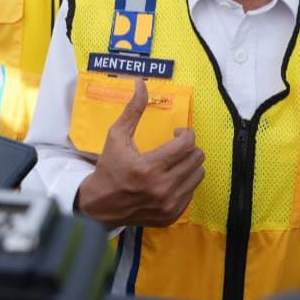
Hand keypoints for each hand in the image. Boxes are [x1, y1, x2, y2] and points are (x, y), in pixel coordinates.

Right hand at [76, 77, 204, 227]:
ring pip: (198, 175)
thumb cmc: (109, 168)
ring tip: (175, 162)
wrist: (100, 206)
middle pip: (196, 158)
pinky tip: (171, 179)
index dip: (186, 133)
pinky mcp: (171, 216)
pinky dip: (185, 182)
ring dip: (190, 164)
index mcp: (148, 168)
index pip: (186, 144)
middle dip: (189, 147)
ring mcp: (168, 204)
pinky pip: (192, 192)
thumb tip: (141, 83)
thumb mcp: (116, 136)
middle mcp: (161, 188)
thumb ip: (133, 110)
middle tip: (176, 146)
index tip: (177, 133)